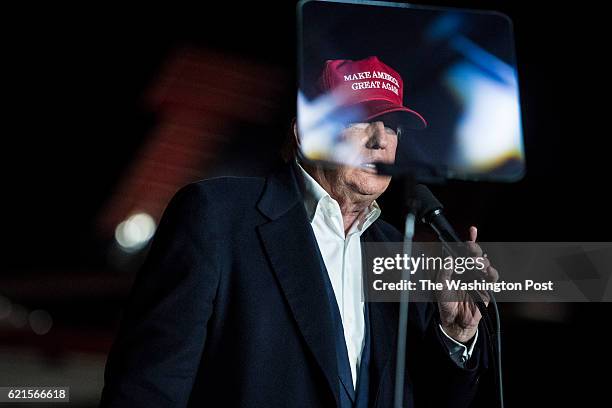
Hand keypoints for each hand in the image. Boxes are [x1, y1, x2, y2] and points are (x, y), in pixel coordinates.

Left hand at [437, 226, 498, 342]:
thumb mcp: (440, 285)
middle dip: (475, 249)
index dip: (470, 240)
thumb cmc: (446, 303)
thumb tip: (450, 258)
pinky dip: (492, 273)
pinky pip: (492, 278)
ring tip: (478, 264)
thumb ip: (444, 271)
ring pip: (485, 264)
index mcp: (457, 267)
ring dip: (483, 261)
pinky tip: (488, 272)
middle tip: (471, 250)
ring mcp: (478, 279)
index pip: (464, 251)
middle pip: (476, 255)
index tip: (473, 230)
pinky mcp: (486, 289)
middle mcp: (468, 271)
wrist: (455, 321)